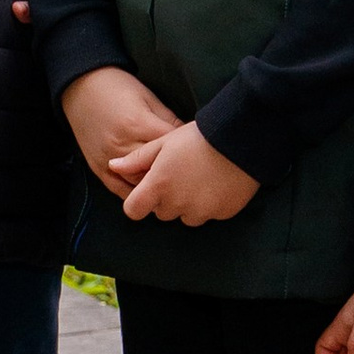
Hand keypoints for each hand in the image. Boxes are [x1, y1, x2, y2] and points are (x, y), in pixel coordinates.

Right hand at [62, 65, 183, 194]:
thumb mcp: (149, 98)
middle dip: (173, 173)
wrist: (81, 87)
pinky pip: (120, 190)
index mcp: (137, 125)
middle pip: (155, 170)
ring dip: (155, 187)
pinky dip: (136, 194)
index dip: (186, 152)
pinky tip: (149, 193)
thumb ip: (168, 121)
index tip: (198, 154)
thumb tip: (189, 139)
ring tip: (173, 188)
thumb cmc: (118, 89)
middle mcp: (122, 146)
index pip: (170, 148)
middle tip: (189, 176)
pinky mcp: (98, 168)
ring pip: (139, 185)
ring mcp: (108, 160)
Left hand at [115, 119, 259, 224]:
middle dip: (166, 198)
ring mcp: (201, 212)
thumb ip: (137, 160)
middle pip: (161, 212)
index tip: (148, 190)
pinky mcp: (222, 214)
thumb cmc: (198, 137)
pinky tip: (217, 182)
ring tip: (201, 178)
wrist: (240, 139)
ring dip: (188, 204)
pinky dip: (210, 204)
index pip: (133, 211)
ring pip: (186, 216)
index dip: (138, 201)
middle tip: (180, 174)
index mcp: (158, 186)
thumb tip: (113, 166)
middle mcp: (177, 204)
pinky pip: (209, 215)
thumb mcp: (163, 143)